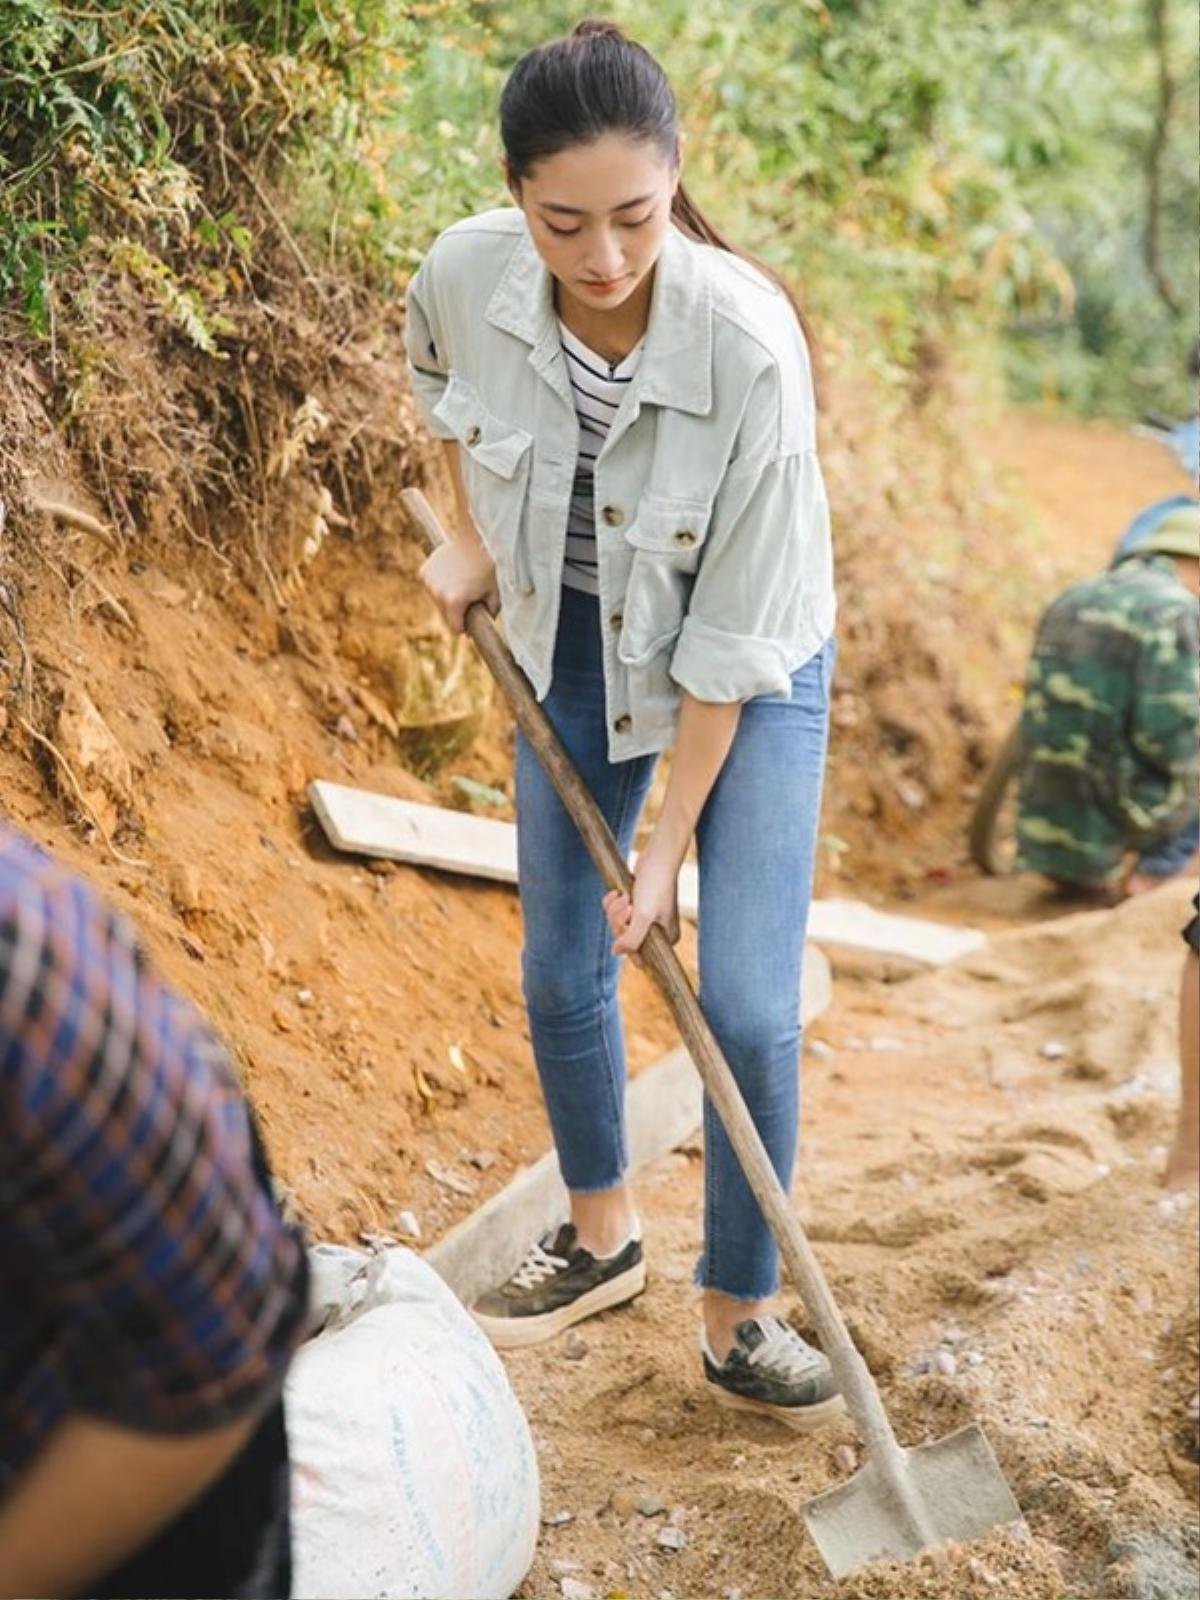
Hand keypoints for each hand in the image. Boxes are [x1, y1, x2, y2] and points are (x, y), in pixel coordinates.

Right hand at [419, 538, 498, 633]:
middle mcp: (438, 594)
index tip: (469, 622)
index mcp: (454, 602)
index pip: (455, 628)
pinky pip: (432, 586)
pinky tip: (450, 575)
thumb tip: (488, 621)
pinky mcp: (424, 571)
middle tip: (467, 600)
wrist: (473, 539)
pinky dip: (438, 584)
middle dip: (455, 612)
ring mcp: (429, 582)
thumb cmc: (485, 566)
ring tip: (459, 584)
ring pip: (437, 601)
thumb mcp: (494, 592)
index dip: (464, 627)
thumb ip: (491, 611)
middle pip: (444, 616)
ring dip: (445, 598)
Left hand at [602, 833, 682, 955]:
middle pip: (624, 940)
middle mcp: (656, 931)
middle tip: (628, 904)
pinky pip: (615, 912)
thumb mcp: (643, 915)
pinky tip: (618, 891)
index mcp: (666, 939)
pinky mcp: (635, 906)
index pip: (639, 957)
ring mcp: (644, 919)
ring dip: (615, 910)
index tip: (629, 923)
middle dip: (619, 921)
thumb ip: (632, 939)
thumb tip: (616, 952)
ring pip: (617, 925)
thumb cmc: (656, 884)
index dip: (627, 942)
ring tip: (625, 895)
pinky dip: (612, 902)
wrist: (657, 857)